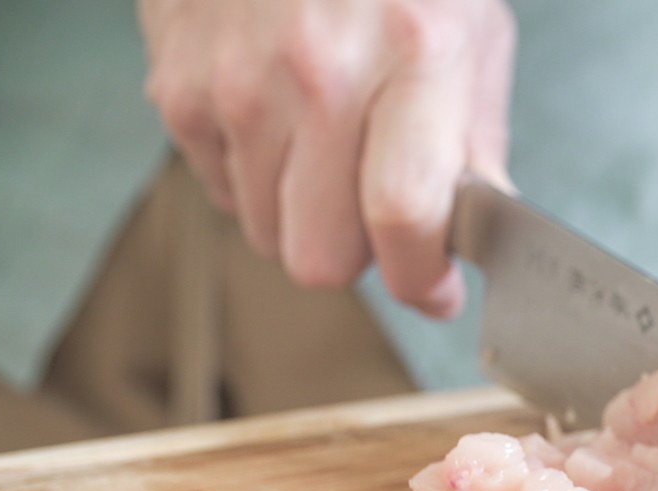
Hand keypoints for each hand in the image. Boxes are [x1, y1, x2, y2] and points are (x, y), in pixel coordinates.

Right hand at [139, 0, 513, 315]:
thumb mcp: (473, 35)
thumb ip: (478, 144)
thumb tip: (477, 236)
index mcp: (414, 56)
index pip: (405, 216)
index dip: (422, 279)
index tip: (437, 289)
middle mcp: (319, 72)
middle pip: (321, 256)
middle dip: (361, 256)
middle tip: (381, 216)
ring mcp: (238, 82)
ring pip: (267, 235)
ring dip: (305, 218)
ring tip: (330, 151)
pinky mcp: (179, 87)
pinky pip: (221, 191)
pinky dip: (255, 179)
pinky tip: (281, 122)